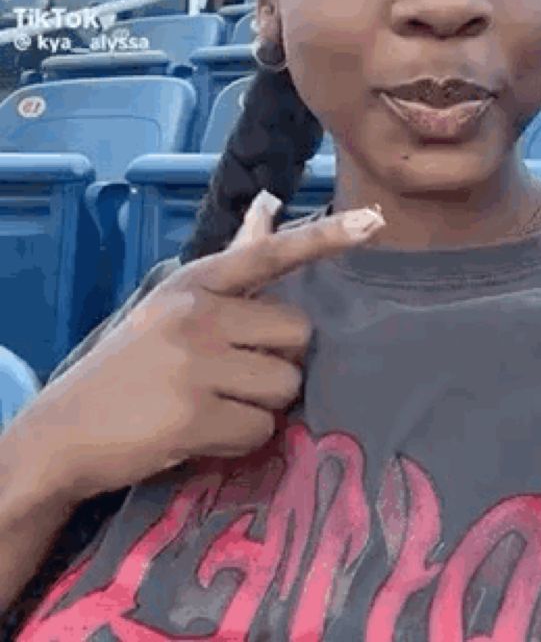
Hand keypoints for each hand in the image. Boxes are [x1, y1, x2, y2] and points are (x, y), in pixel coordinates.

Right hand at [6, 192, 385, 503]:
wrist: (65, 428)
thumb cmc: (134, 360)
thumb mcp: (176, 301)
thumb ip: (234, 259)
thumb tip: (270, 202)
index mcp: (196, 281)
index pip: (270, 254)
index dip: (326, 237)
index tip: (373, 220)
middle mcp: (198, 314)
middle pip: (299, 337)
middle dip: (280, 363)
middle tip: (235, 375)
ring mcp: (195, 364)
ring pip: (286, 386)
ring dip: (261, 405)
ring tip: (214, 403)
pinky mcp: (193, 416)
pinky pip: (261, 430)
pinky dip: (240, 440)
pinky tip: (203, 431)